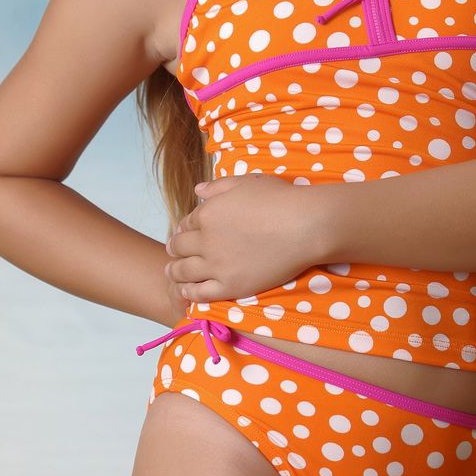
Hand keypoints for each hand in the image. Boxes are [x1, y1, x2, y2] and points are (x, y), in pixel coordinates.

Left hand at [164, 174, 326, 307]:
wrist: (304, 226)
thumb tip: (198, 190)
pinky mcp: (230, 286)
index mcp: (208, 213)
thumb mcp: (246, 182)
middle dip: (174, 249)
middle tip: (173, 253)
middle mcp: (206, 240)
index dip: (184, 228)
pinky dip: (189, 292)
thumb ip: (218, 186)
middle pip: (179, 248)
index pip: (186, 223)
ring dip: (174, 272)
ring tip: (171, 274)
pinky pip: (201, 293)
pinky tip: (186, 291)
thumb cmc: (280, 199)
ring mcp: (217, 265)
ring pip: (184, 272)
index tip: (184, 233)